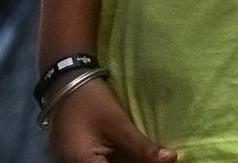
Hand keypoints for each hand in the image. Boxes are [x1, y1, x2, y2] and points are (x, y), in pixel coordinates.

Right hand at [47, 77, 173, 162]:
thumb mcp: (119, 124)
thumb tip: (171, 159)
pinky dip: (116, 158)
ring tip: (144, 153)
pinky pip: (100, 161)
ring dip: (126, 160)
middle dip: (134, 162)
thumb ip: (142, 147)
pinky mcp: (76, 157)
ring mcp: (73, 162)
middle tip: (151, 155)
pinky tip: (131, 153)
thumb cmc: (91, 101)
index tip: (157, 161)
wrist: (66, 83)